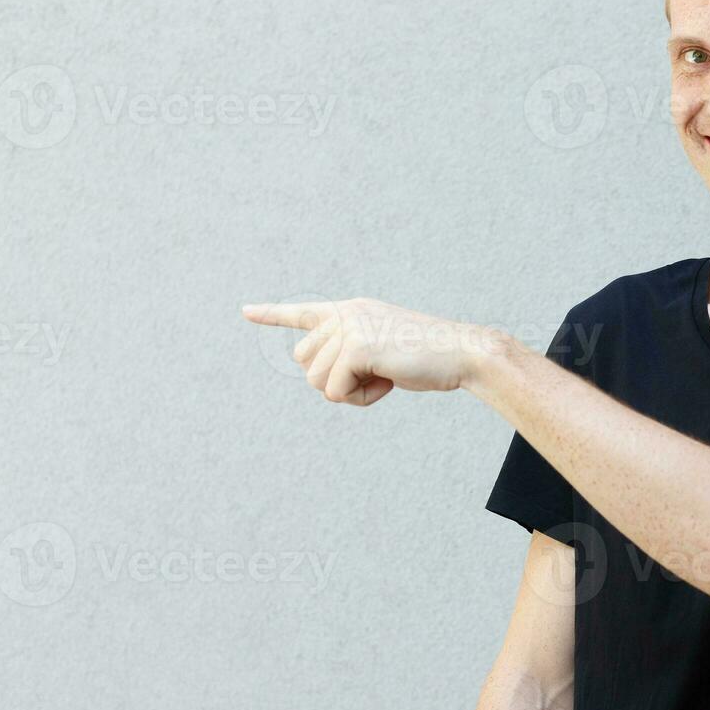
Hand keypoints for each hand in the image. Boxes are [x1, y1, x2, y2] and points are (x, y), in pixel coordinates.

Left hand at [242, 297, 491, 404]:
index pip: (304, 312)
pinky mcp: (356, 347)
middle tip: (374, 375)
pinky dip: (361, 399)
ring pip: (316, 381)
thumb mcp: (385, 351)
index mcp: (352, 311)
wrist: (462, 353)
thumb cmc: (431, 358)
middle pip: (304, 363)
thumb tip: (317, 373)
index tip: (246, 312)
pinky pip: (335, 392)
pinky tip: (388, 383)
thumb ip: (352, 354)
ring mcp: (349, 327)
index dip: (273, 314)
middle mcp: (345, 314)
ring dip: (349, 392)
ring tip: (384, 377)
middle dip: (333, 381)